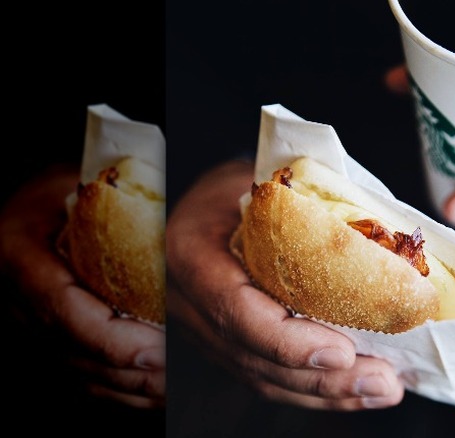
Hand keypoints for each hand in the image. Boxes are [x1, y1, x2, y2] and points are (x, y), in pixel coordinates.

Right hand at [0, 165, 164, 408]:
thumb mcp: (77, 182)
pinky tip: (153, 396)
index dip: (111, 339)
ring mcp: (24, 325)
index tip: (156, 351)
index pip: (63, 310)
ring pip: (75, 372)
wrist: (28, 210)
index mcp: (17, 255)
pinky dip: (117, 393)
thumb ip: (110, 206)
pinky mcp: (41, 342)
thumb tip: (170, 228)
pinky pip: (76, 378)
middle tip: (177, 374)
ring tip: (172, 389)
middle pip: (72, 351)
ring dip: (126, 389)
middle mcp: (13, 299)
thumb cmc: (57, 190)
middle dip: (128, 371)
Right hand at [166, 160, 404, 410]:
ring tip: (382, 389)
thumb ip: (307, 205)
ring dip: (328, 394)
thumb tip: (387, 230)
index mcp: (193, 254)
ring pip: (264, 378)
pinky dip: (316, 389)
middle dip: (323, 380)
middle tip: (382, 381)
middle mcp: (191, 303)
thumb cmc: (239, 185)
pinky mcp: (227, 345)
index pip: (236, 310)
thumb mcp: (263, 179)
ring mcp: (205, 331)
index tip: (343, 352)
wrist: (207, 203)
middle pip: (255, 358)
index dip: (288, 341)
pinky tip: (357, 390)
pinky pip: (269, 377)